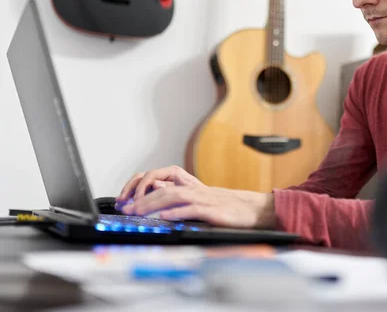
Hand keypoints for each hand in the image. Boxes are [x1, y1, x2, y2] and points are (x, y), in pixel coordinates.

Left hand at [116, 166, 275, 229]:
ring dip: (153, 203)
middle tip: (126, 208)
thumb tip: (155, 199)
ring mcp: (204, 198)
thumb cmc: (226, 206)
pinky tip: (165, 217)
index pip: (160, 176)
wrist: (253, 209)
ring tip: (137, 211)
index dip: (141, 184)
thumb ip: (180, 197)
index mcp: (190, 184)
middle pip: (163, 187)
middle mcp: (195, 188)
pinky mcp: (213, 211)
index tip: (126, 198)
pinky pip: (192, 209)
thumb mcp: (200, 198)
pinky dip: (177, 212)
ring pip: (174, 195)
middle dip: (141, 197)